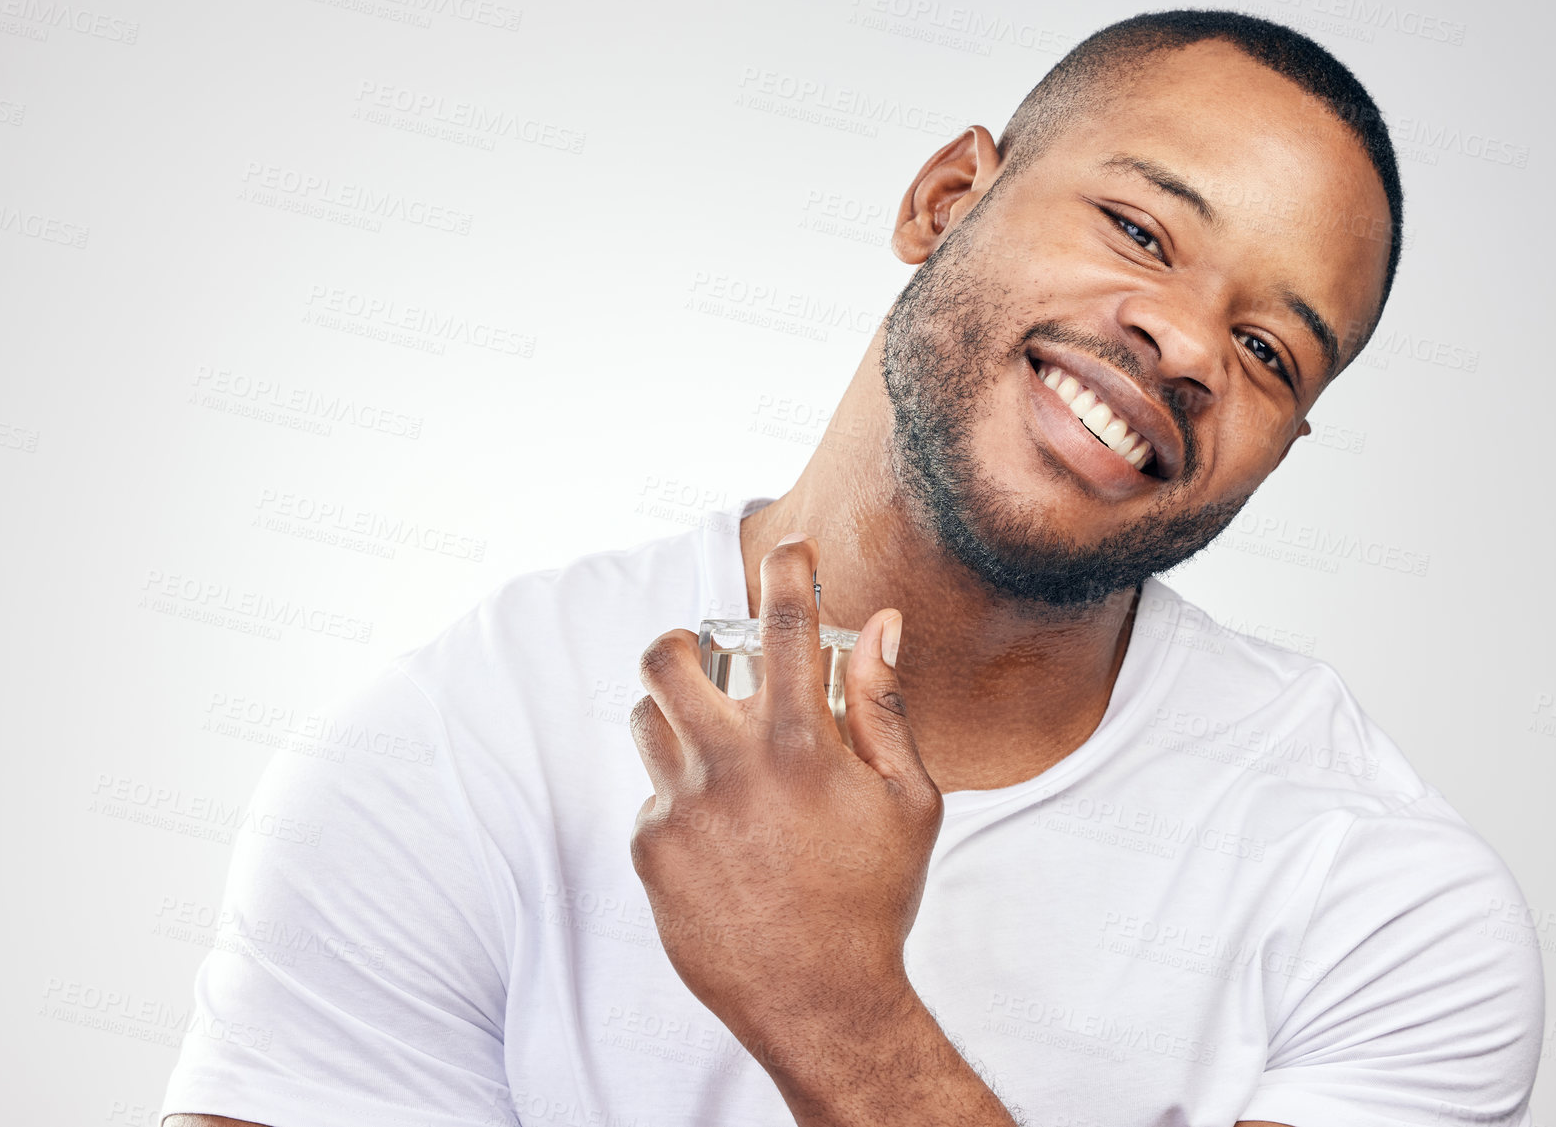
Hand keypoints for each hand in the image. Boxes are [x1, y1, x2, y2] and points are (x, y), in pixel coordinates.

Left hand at [627, 533, 943, 1061]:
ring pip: (646, 719)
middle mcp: (731, 764)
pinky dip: (683, 799)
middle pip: (666, 657)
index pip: (786, 624)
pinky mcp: (650, 848)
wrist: (820, 1001)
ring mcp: (682, 807)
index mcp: (801, 743)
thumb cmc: (873, 899)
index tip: (789, 554)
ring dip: (676, 716)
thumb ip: (887, 707)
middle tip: (700, 654)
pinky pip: (652, 794)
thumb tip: (881, 626)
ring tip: (715, 748)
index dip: (787, 571)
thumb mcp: (909, 801)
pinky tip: (724, 839)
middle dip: (680, 640)